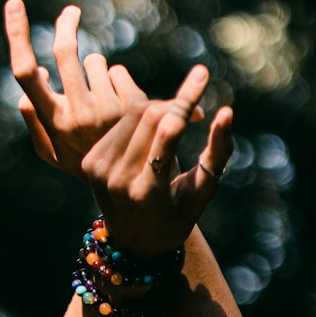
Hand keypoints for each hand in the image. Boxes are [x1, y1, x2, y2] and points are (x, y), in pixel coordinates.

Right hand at [4, 0, 201, 178]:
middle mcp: (78, 115)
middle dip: (67, 25)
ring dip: (95, 70)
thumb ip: (36, 120)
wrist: (132, 190)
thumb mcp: (53, 154)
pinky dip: (117, 81)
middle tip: (71, 13)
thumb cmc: (83, 167)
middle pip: (66, 52)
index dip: (18, 36)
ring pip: (94, 62)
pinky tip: (122, 108)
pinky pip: (117, 72)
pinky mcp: (134, 105)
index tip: (15, 5)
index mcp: (54, 124)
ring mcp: (108, 109)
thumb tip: (34, 82)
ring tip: (102, 100)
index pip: (26, 73)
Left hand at [80, 67, 233, 257]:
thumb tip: (226, 111)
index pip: (168, 131)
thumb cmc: (179, 215)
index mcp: (148, 192)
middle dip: (175, 104)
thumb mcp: (202, 190)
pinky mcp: (89, 163)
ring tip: (175, 122)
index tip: (202, 73)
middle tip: (194, 106)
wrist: (136, 243)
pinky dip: (139, 119)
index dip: (185, 99)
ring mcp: (99, 172)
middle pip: (149, 117)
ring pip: (132, 114)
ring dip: (159, 110)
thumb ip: (217, 152)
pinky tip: (152, 132)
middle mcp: (119, 181)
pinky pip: (118, 123)